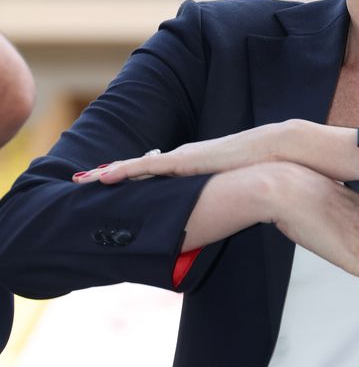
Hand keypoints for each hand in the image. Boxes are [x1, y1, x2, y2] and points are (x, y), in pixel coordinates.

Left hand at [71, 124, 284, 184]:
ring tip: (83, 179)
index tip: (110, 184)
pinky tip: (103, 177)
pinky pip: (143, 168)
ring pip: (133, 167)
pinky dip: (121, 172)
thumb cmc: (254, 169)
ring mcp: (177, 158)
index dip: (129, 177)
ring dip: (107, 173)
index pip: (152, 172)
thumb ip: (217, 197)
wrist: (268, 150)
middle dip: (108, 174)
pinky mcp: (180, 161)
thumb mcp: (230, 186)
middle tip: (83, 180)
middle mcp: (178, 158)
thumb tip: (214, 216)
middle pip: (135, 167)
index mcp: (188, 164)